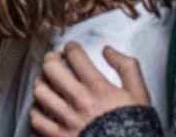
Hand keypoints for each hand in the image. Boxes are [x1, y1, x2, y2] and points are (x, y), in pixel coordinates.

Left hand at [30, 43, 149, 136]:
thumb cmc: (136, 127)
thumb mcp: (140, 95)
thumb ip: (127, 67)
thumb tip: (108, 50)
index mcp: (99, 89)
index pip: (75, 56)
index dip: (71, 47)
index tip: (71, 49)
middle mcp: (80, 101)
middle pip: (51, 69)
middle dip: (51, 59)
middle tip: (54, 59)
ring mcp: (68, 119)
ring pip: (40, 91)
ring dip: (41, 83)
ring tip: (46, 81)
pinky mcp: (59, 136)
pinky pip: (37, 119)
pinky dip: (36, 110)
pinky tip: (42, 107)